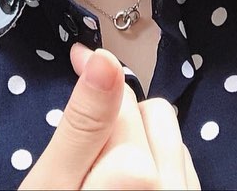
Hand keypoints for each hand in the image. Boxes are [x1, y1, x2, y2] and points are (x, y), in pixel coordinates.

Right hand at [18, 43, 200, 189]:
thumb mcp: (52, 183)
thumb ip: (82, 125)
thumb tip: (106, 59)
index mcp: (136, 175)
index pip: (121, 99)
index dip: (93, 79)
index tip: (77, 58)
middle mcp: (173, 187)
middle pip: (155, 115)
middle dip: (119, 122)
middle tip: (83, 152)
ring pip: (173, 141)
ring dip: (143, 144)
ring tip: (104, 173)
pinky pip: (185, 173)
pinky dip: (160, 170)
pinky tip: (128, 188)